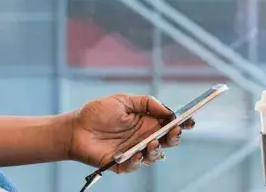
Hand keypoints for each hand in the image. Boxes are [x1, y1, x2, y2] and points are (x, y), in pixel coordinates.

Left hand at [66, 93, 195, 172]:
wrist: (74, 128)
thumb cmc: (97, 112)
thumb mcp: (123, 100)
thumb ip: (147, 103)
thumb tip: (168, 110)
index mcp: (147, 121)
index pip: (170, 123)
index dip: (182, 122)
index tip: (190, 120)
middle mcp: (144, 137)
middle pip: (168, 140)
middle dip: (175, 137)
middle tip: (174, 131)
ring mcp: (134, 151)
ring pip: (155, 156)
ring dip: (157, 150)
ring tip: (153, 143)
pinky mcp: (122, 163)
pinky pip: (135, 166)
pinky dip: (139, 161)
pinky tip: (138, 153)